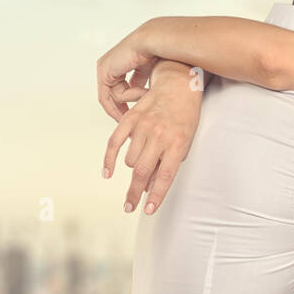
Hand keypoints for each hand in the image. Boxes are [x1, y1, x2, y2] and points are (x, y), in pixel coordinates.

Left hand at [96, 23, 160, 122]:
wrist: (155, 42)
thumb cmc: (158, 54)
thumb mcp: (149, 73)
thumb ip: (143, 85)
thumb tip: (145, 97)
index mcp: (120, 64)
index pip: (119, 90)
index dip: (128, 105)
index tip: (136, 117)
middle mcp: (110, 66)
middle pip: (112, 96)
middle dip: (122, 111)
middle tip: (131, 124)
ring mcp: (105, 68)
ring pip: (111, 98)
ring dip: (128, 104)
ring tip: (141, 104)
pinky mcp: (104, 71)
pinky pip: (107, 97)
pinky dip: (122, 101)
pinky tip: (137, 98)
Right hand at [102, 60, 203, 213]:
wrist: (178, 84)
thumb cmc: (186, 115)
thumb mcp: (186, 141)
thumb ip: (169, 162)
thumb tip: (152, 185)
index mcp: (177, 143)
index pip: (165, 176)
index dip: (156, 196)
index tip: (148, 210)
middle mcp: (159, 136)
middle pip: (142, 172)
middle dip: (134, 193)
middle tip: (130, 206)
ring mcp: (143, 127)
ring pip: (130, 160)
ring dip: (133, 170)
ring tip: (139, 170)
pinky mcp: (130, 119)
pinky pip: (114, 142)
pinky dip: (109, 159)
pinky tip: (107, 173)